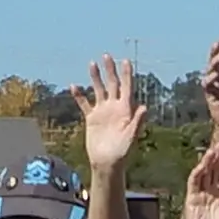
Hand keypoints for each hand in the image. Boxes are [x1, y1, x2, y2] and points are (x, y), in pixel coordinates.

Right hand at [74, 57, 144, 171]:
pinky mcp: (92, 119)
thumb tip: (144, 107)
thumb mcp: (131, 137)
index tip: (125, 61)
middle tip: (107, 55)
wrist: (107, 163)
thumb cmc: (122, 152)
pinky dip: (79, 96)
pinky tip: (73, 86)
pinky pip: (84, 104)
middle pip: (113, 84)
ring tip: (92, 63)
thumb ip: (137, 122)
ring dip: (96, 78)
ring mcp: (103, 112)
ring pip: (99, 90)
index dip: (126, 74)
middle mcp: (114, 108)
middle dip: (110, 70)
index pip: (127, 88)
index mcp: (125, 110)